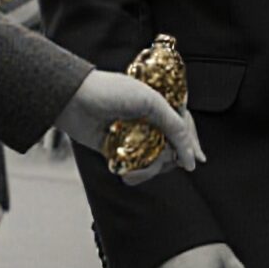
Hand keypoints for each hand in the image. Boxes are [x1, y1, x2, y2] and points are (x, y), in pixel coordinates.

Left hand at [55, 69, 205, 184]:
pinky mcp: (119, 149)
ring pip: (155, 160)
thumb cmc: (110, 92)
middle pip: (172, 147)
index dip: (190, 143)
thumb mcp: (150, 102)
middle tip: (162, 161)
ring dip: (149, 170)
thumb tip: (191, 159)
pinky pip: (135, 167)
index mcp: (158, 103)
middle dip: (168, 159)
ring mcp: (134, 136)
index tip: (196, 160)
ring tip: (136, 172)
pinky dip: (135, 174)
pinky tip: (128, 175)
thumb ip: (175, 127)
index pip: (184, 125)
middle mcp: (148, 120)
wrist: (73, 100)